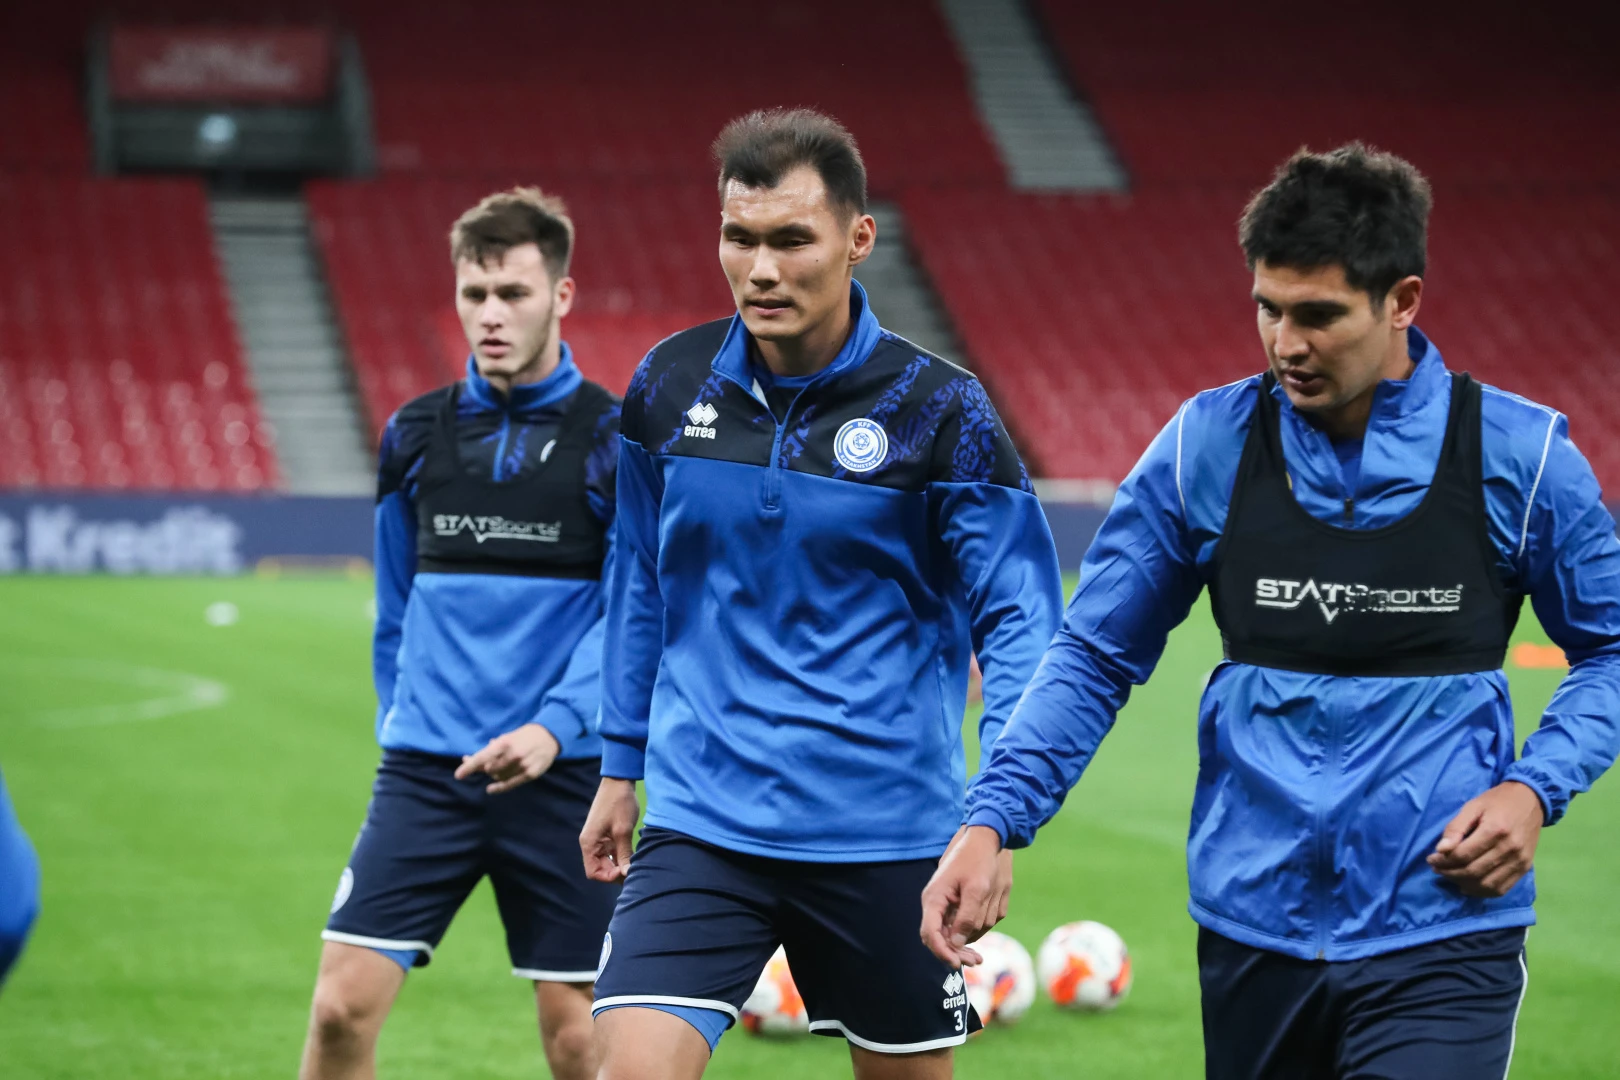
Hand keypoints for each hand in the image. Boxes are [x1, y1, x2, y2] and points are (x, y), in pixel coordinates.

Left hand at [454, 723, 560, 794]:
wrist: (550, 736)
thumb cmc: (525, 735)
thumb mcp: (508, 736)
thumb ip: (493, 748)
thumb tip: (475, 758)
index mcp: (505, 743)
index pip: (483, 757)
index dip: (469, 766)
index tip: (458, 775)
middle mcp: (512, 755)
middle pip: (489, 770)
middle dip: (484, 769)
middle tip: (484, 766)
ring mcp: (522, 766)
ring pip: (499, 777)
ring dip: (494, 774)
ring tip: (499, 767)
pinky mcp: (530, 774)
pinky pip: (510, 784)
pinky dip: (499, 788)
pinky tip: (491, 789)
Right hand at [580, 778, 639, 882]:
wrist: (619, 781)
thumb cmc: (619, 803)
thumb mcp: (623, 830)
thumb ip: (624, 853)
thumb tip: (627, 873)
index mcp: (589, 843)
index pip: (593, 872)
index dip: (608, 877)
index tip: (624, 871)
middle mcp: (591, 843)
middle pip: (599, 869)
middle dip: (615, 873)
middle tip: (633, 871)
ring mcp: (598, 839)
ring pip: (607, 861)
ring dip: (619, 865)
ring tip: (635, 865)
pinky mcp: (606, 835)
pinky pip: (611, 852)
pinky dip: (621, 856)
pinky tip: (633, 857)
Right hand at [919, 826, 1011, 966]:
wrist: (982, 840)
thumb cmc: (978, 861)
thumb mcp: (977, 889)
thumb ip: (967, 916)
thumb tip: (957, 943)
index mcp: (934, 899)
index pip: (930, 933)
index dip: (942, 951)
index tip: (957, 964)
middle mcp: (935, 904)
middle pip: (938, 938)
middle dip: (954, 953)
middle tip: (975, 963)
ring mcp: (943, 906)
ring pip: (949, 935)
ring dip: (962, 948)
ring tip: (978, 959)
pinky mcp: (952, 906)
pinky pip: (956, 928)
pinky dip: (966, 937)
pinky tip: (976, 945)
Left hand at [1427, 781, 1544, 897]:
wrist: (1530, 801)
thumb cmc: (1497, 801)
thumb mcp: (1472, 806)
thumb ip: (1456, 827)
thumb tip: (1440, 849)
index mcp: (1495, 830)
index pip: (1463, 855)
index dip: (1443, 861)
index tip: (1431, 859)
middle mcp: (1510, 849)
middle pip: (1473, 871)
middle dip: (1450, 873)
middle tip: (1437, 868)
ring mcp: (1520, 861)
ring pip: (1486, 884)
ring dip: (1464, 884)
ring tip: (1450, 876)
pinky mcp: (1525, 868)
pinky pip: (1502, 889)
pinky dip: (1482, 891)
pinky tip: (1468, 886)